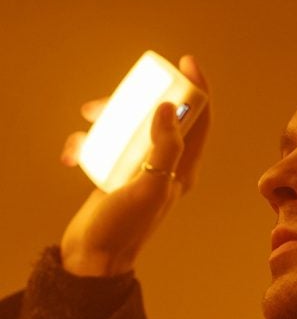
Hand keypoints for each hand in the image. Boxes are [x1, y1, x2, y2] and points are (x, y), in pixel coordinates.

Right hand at [60, 55, 209, 276]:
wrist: (93, 256)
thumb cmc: (124, 226)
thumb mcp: (150, 186)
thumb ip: (166, 148)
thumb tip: (169, 108)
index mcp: (185, 168)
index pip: (201, 120)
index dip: (198, 89)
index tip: (186, 63)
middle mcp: (168, 165)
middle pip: (163, 117)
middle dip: (140, 101)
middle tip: (114, 98)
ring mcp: (143, 168)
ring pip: (133, 126)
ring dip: (109, 119)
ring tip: (87, 119)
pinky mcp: (119, 172)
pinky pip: (108, 145)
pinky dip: (89, 143)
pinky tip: (74, 154)